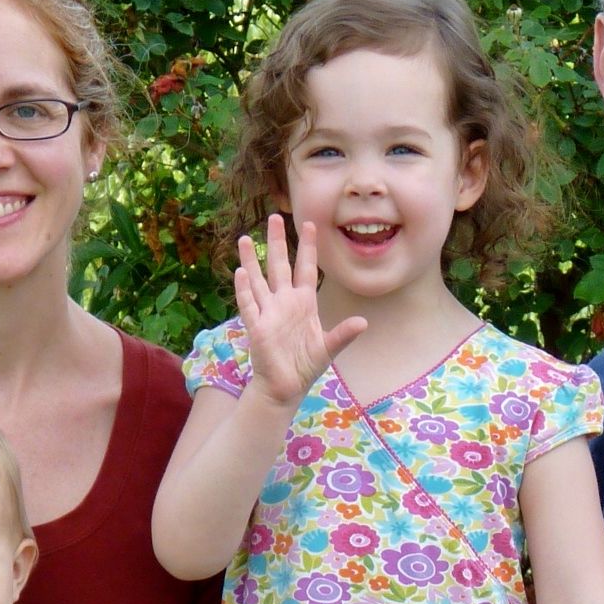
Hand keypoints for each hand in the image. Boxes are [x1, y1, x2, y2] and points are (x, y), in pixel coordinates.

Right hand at [235, 214, 366, 407]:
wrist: (285, 386)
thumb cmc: (305, 366)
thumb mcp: (329, 347)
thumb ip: (344, 334)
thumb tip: (363, 322)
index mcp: (304, 303)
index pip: (306, 268)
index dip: (307, 247)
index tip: (309, 224)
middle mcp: (284, 303)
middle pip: (279, 266)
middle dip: (277, 242)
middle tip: (274, 217)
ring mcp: (269, 313)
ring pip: (258, 280)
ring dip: (252, 260)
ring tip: (246, 238)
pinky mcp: (257, 327)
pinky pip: (249, 305)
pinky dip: (245, 290)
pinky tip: (241, 272)